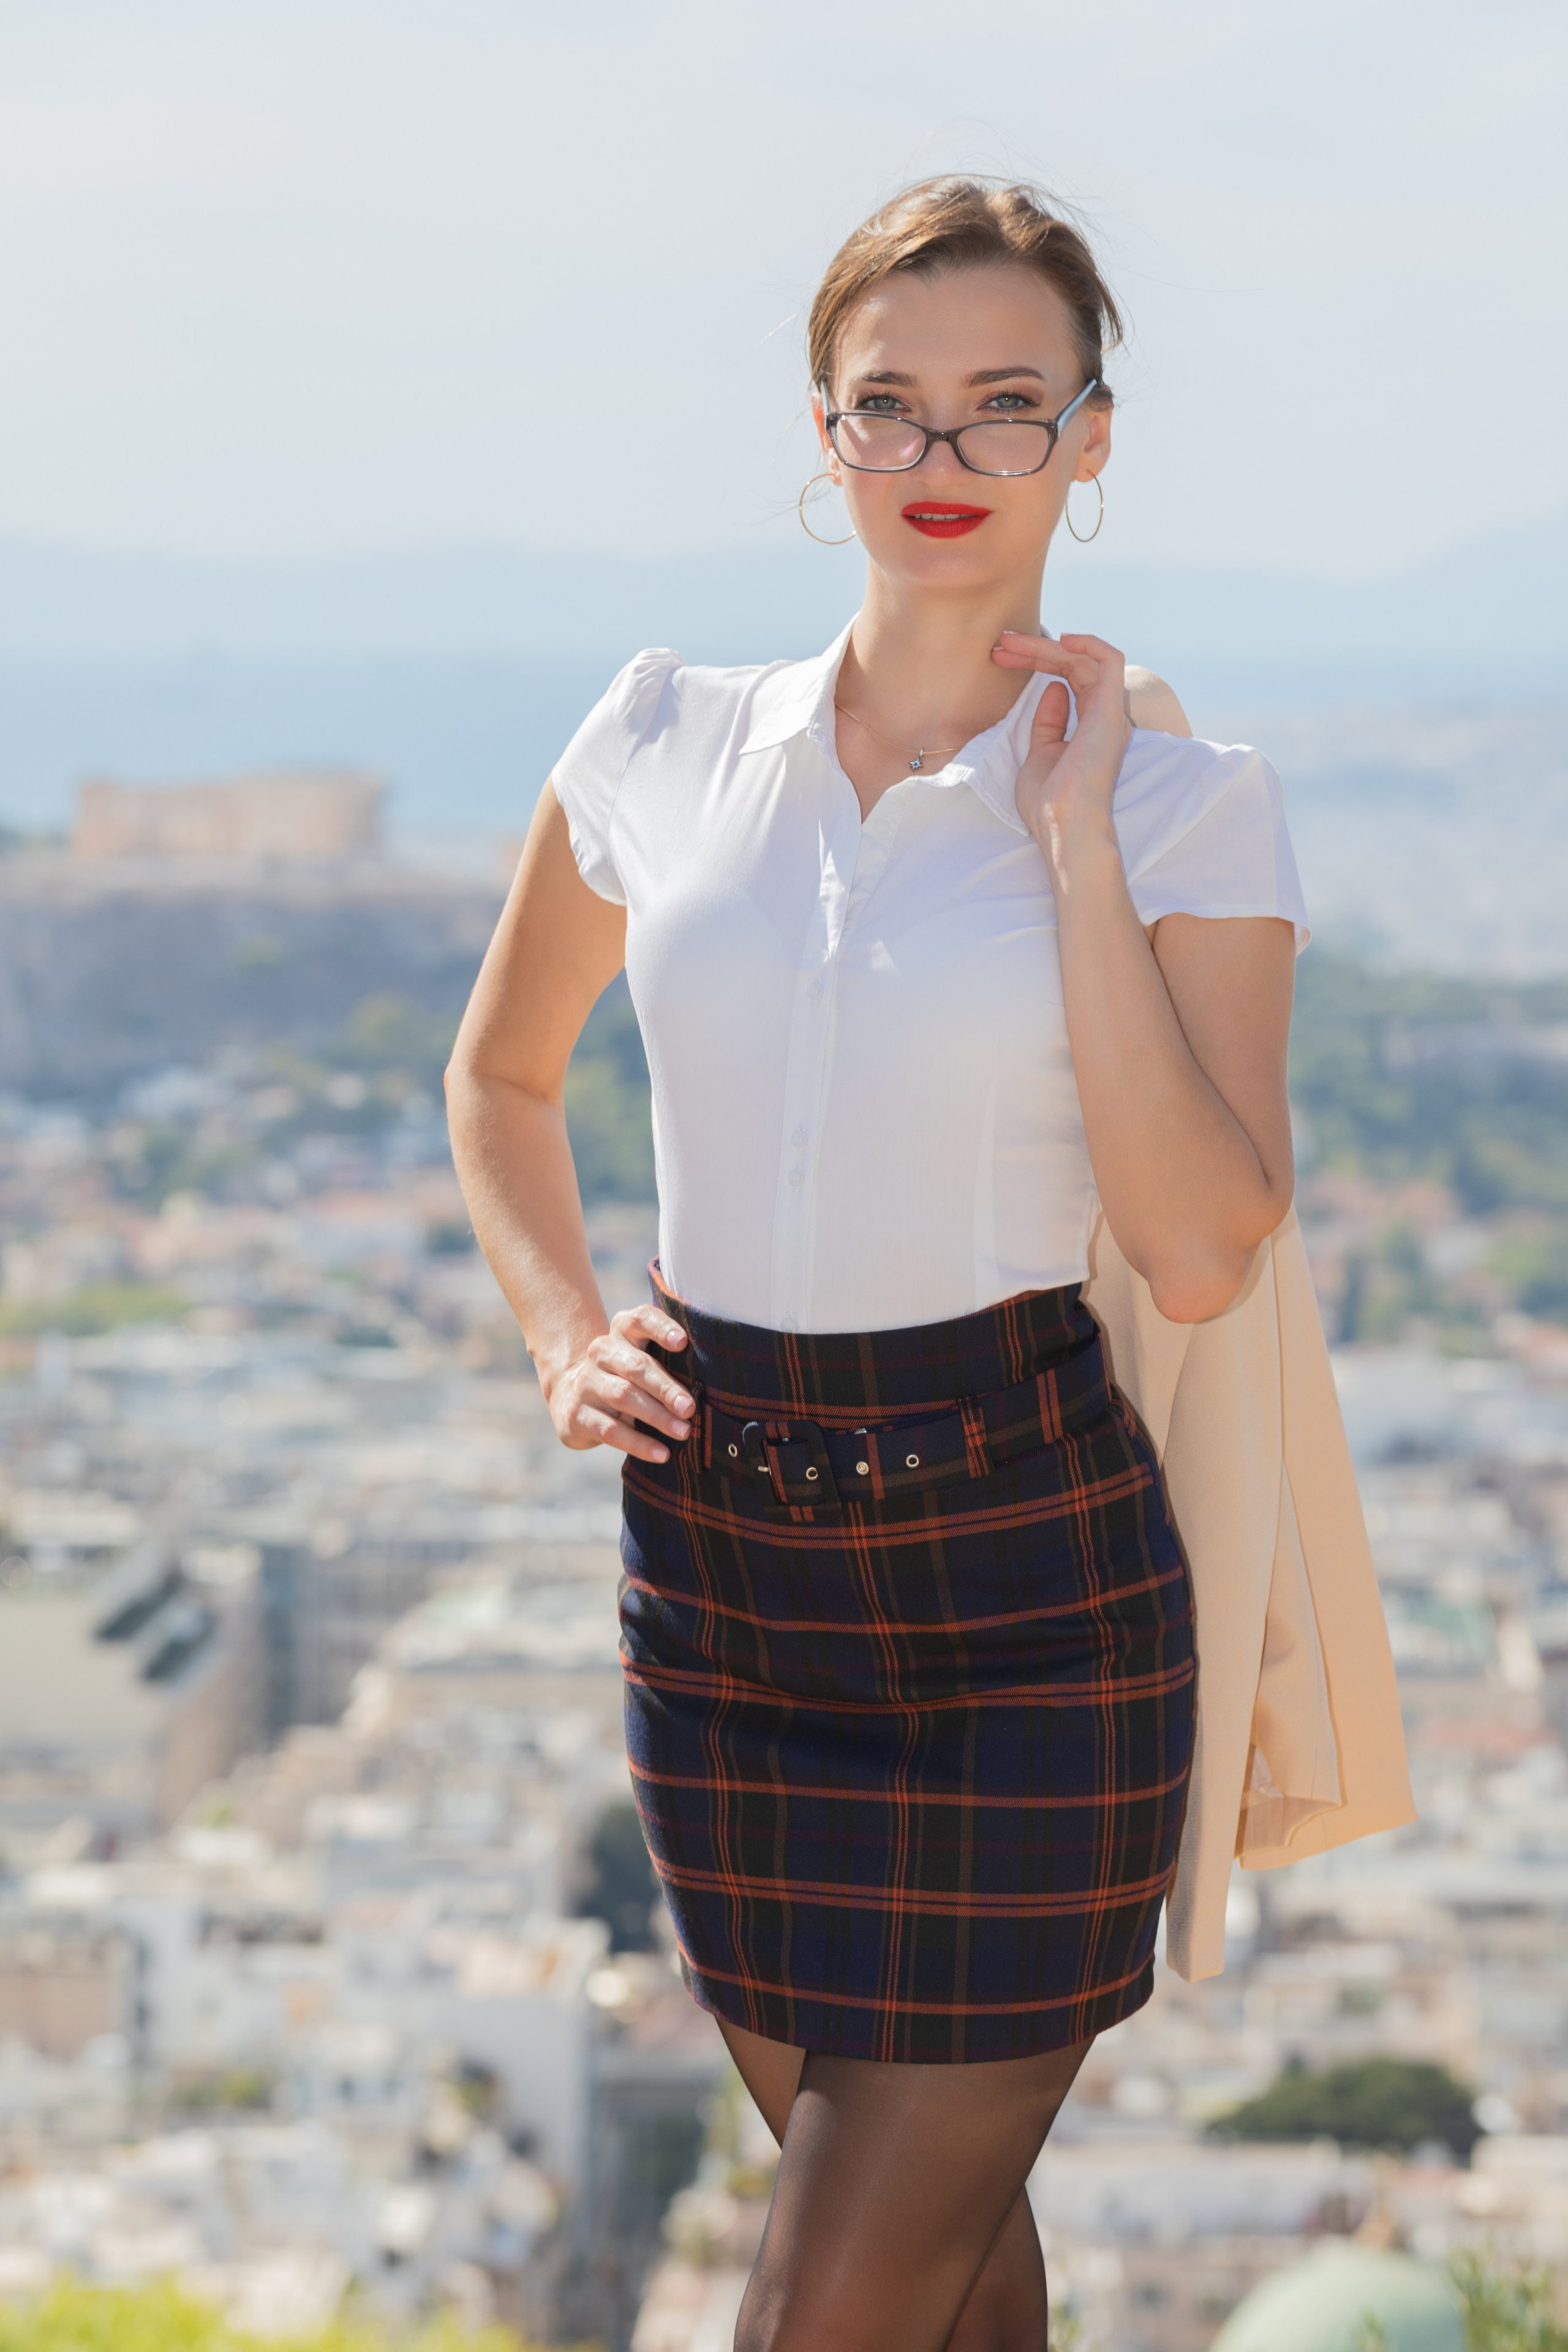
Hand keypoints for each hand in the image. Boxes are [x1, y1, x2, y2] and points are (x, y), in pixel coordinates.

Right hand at [545, 1302, 694, 1463]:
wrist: (570, 1395)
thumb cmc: (624, 1375)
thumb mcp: (640, 1358)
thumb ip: (668, 1360)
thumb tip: (713, 1384)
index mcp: (622, 1332)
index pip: (640, 1319)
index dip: (661, 1328)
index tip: (682, 1342)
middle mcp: (601, 1352)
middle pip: (636, 1366)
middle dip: (665, 1388)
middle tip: (689, 1408)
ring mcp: (587, 1383)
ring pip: (624, 1397)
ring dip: (657, 1416)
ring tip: (683, 1432)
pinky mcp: (577, 1414)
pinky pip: (611, 1430)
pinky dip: (638, 1443)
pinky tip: (661, 1453)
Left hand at [992, 629, 1130, 847]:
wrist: (1064, 825)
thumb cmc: (1049, 804)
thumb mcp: (1039, 755)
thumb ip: (1047, 723)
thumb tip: (1051, 690)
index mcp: (1090, 728)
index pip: (1067, 680)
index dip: (1035, 663)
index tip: (1001, 658)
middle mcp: (1104, 716)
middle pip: (1073, 666)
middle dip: (1035, 650)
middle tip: (1001, 643)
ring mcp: (1108, 712)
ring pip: (1083, 659)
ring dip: (1046, 646)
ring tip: (1011, 642)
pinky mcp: (1110, 709)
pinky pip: (1110, 661)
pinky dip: (1089, 643)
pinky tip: (1060, 638)